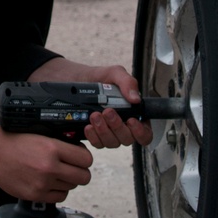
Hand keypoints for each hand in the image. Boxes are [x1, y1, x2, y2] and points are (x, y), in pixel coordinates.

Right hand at [0, 119, 93, 202]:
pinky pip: (59, 197)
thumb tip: (76, 150)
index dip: (84, 157)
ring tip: (55, 172)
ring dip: (67, 180)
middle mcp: (49, 167)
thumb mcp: (37, 133)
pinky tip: (48, 181)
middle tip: (72, 166)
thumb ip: (58, 142)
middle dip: (80, 171)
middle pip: (83, 176)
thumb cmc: (9, 139)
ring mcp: (42, 184)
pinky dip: (57, 190)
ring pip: (72, 187)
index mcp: (51, 148)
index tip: (79, 156)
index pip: (86, 159)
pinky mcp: (35, 195)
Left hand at [28, 58, 152, 147]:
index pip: (144, 133)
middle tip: (107, 112)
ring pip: (112, 143)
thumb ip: (127, 82)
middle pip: (127, 139)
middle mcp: (121, 126)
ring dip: (104, 131)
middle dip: (117, 127)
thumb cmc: (97, 77)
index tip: (131, 121)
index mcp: (132, 114)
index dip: (141, 132)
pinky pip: (97, 144)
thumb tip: (136, 99)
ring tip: (95, 116)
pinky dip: (93, 137)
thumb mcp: (113, 73)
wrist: (72, 80)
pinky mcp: (93, 135)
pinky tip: (88, 126)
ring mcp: (107, 132)